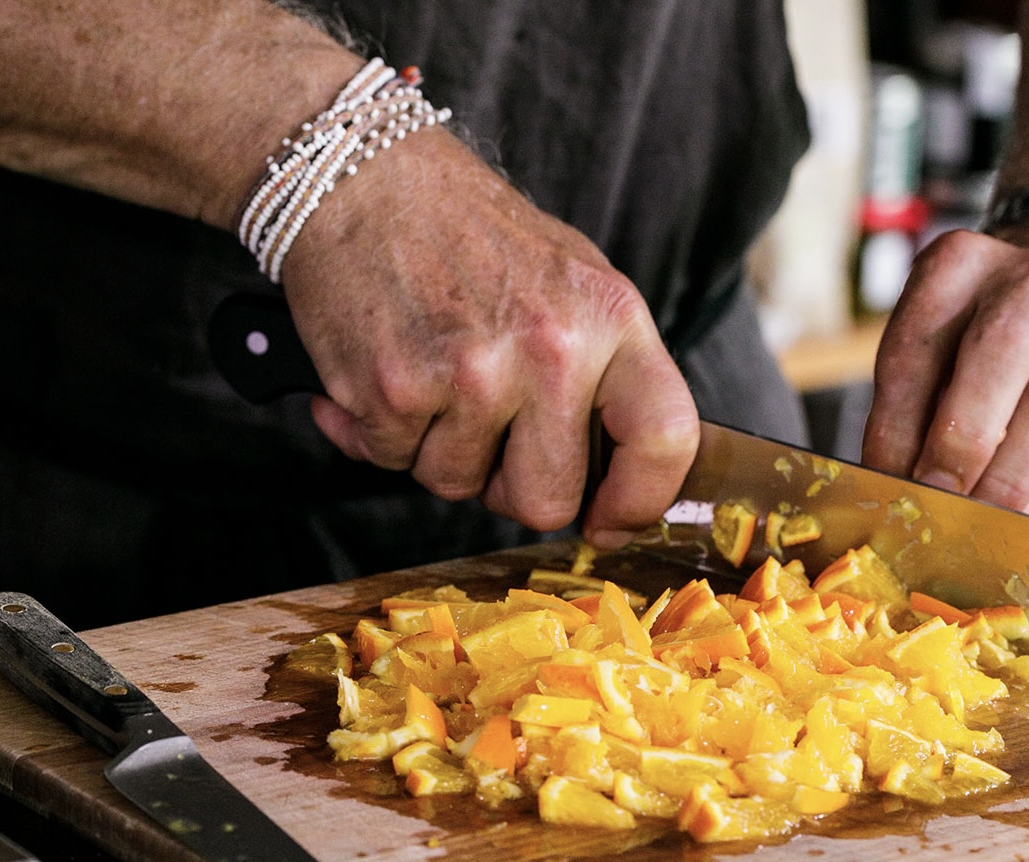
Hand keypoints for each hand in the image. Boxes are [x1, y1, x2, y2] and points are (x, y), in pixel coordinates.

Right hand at [278, 128, 698, 544]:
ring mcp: (472, 372)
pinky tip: (387, 368)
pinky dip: (380, 432)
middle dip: (510, 486)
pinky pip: (394, 462)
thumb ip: (604, 372)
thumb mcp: (572, 280)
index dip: (640, 499)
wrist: (364, 174)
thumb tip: (617, 481)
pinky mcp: (396, 388)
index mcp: (610, 317)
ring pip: (457, 485)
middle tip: (489, 431)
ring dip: (438, 448)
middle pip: (545, 500)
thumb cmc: (471, 234)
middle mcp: (551, 348)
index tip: (610, 521)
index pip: (665, 436)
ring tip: (432, 370)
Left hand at [861, 229, 1028, 513]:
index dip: (894, 423)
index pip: (917, 347)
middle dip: (958, 443)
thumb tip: (892, 482)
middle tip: (930, 498)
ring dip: (1005, 477)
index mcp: (960, 264)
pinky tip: (1012, 514)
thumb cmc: (980, 337)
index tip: (882, 477)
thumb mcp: (932, 343)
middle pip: (995, 361)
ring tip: (970, 517)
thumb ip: (910, 404)